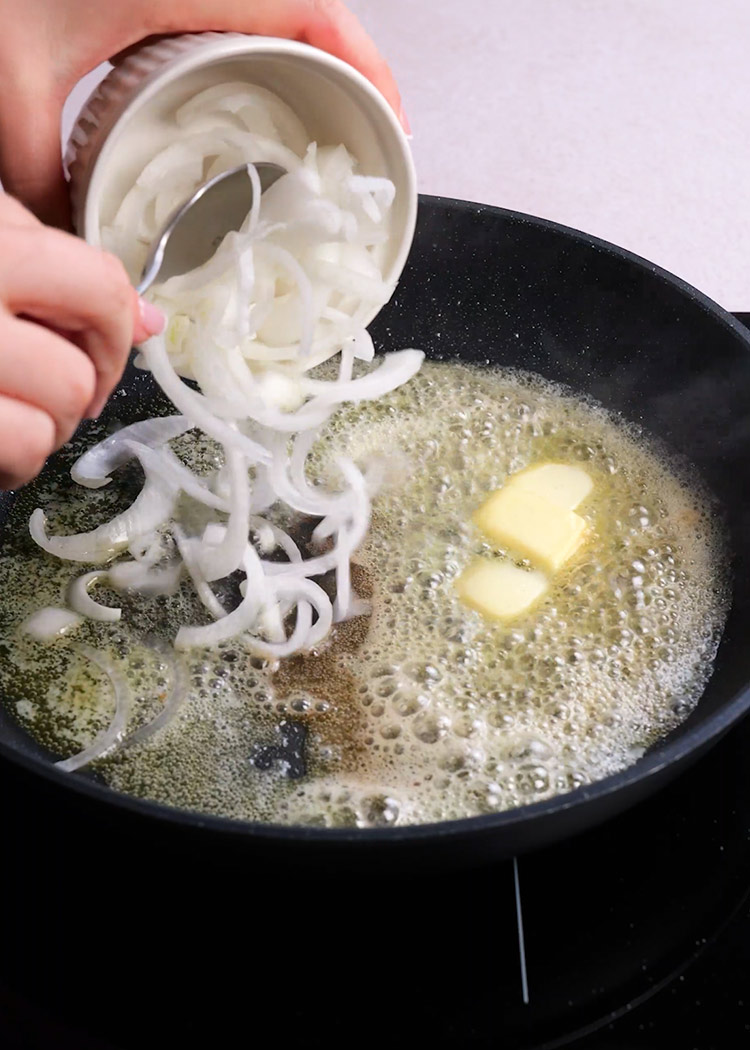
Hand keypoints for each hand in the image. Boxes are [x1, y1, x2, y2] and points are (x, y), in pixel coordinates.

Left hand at [0, 0, 406, 226]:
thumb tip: (77, 253)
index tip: (389, 120)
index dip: (363, 64)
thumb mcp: (8, 96)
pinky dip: (264, 32)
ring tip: (326, 108)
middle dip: (350, 61)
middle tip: (365, 126)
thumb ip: (42, 184)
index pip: (304, 8)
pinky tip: (253, 74)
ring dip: (311, 46)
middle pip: (303, 1)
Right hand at [0, 194, 164, 489]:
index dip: (115, 327)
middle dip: (76, 388)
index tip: (98, 347)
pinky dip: (15, 459)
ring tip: (5, 406)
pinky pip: (24, 450)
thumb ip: (63, 271)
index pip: (99, 286)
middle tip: (39, 384)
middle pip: (82, 370)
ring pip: (60, 414)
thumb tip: (154, 323)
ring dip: (45, 425)